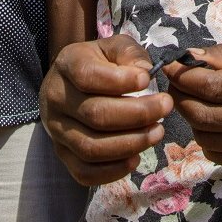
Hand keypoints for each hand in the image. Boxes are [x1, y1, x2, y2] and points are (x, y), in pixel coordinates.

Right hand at [40, 35, 172, 185]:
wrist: (73, 84)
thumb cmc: (100, 63)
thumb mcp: (114, 48)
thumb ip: (130, 54)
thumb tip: (146, 73)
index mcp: (67, 65)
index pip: (88, 76)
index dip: (121, 81)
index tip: (148, 80)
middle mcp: (56, 98)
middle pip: (95, 115)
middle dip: (137, 114)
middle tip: (166, 107)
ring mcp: (56, 130)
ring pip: (91, 148)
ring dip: (130, 144)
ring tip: (157, 132)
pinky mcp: (62, 155)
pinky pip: (84, 172)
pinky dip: (113, 170)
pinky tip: (136, 156)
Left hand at [165, 38, 221, 171]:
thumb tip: (188, 57)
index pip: (213, 85)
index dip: (183, 76)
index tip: (170, 65)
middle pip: (205, 114)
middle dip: (180, 96)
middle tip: (175, 83)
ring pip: (207, 136)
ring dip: (190, 117)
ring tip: (192, 99)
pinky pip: (218, 155)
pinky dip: (205, 137)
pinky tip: (210, 120)